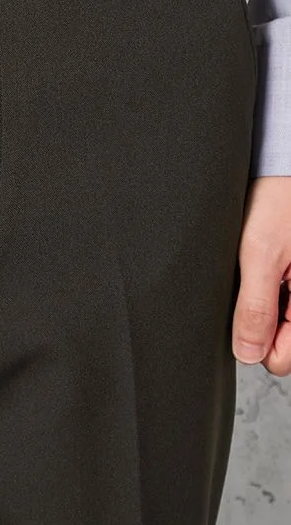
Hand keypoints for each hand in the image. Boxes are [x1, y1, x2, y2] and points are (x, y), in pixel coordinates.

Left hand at [232, 175, 290, 374]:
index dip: (255, 343)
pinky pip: (278, 296)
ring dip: (261, 300)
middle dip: (258, 319)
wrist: (283, 166)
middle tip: (248, 281)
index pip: (280, 359)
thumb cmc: (280, 199)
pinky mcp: (289, 272)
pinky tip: (260, 258)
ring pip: (276, 318)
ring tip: (258, 263)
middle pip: (277, 339)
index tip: (240, 314)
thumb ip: (256, 307)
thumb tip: (247, 353)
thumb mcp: (261, 252)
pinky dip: (264, 284)